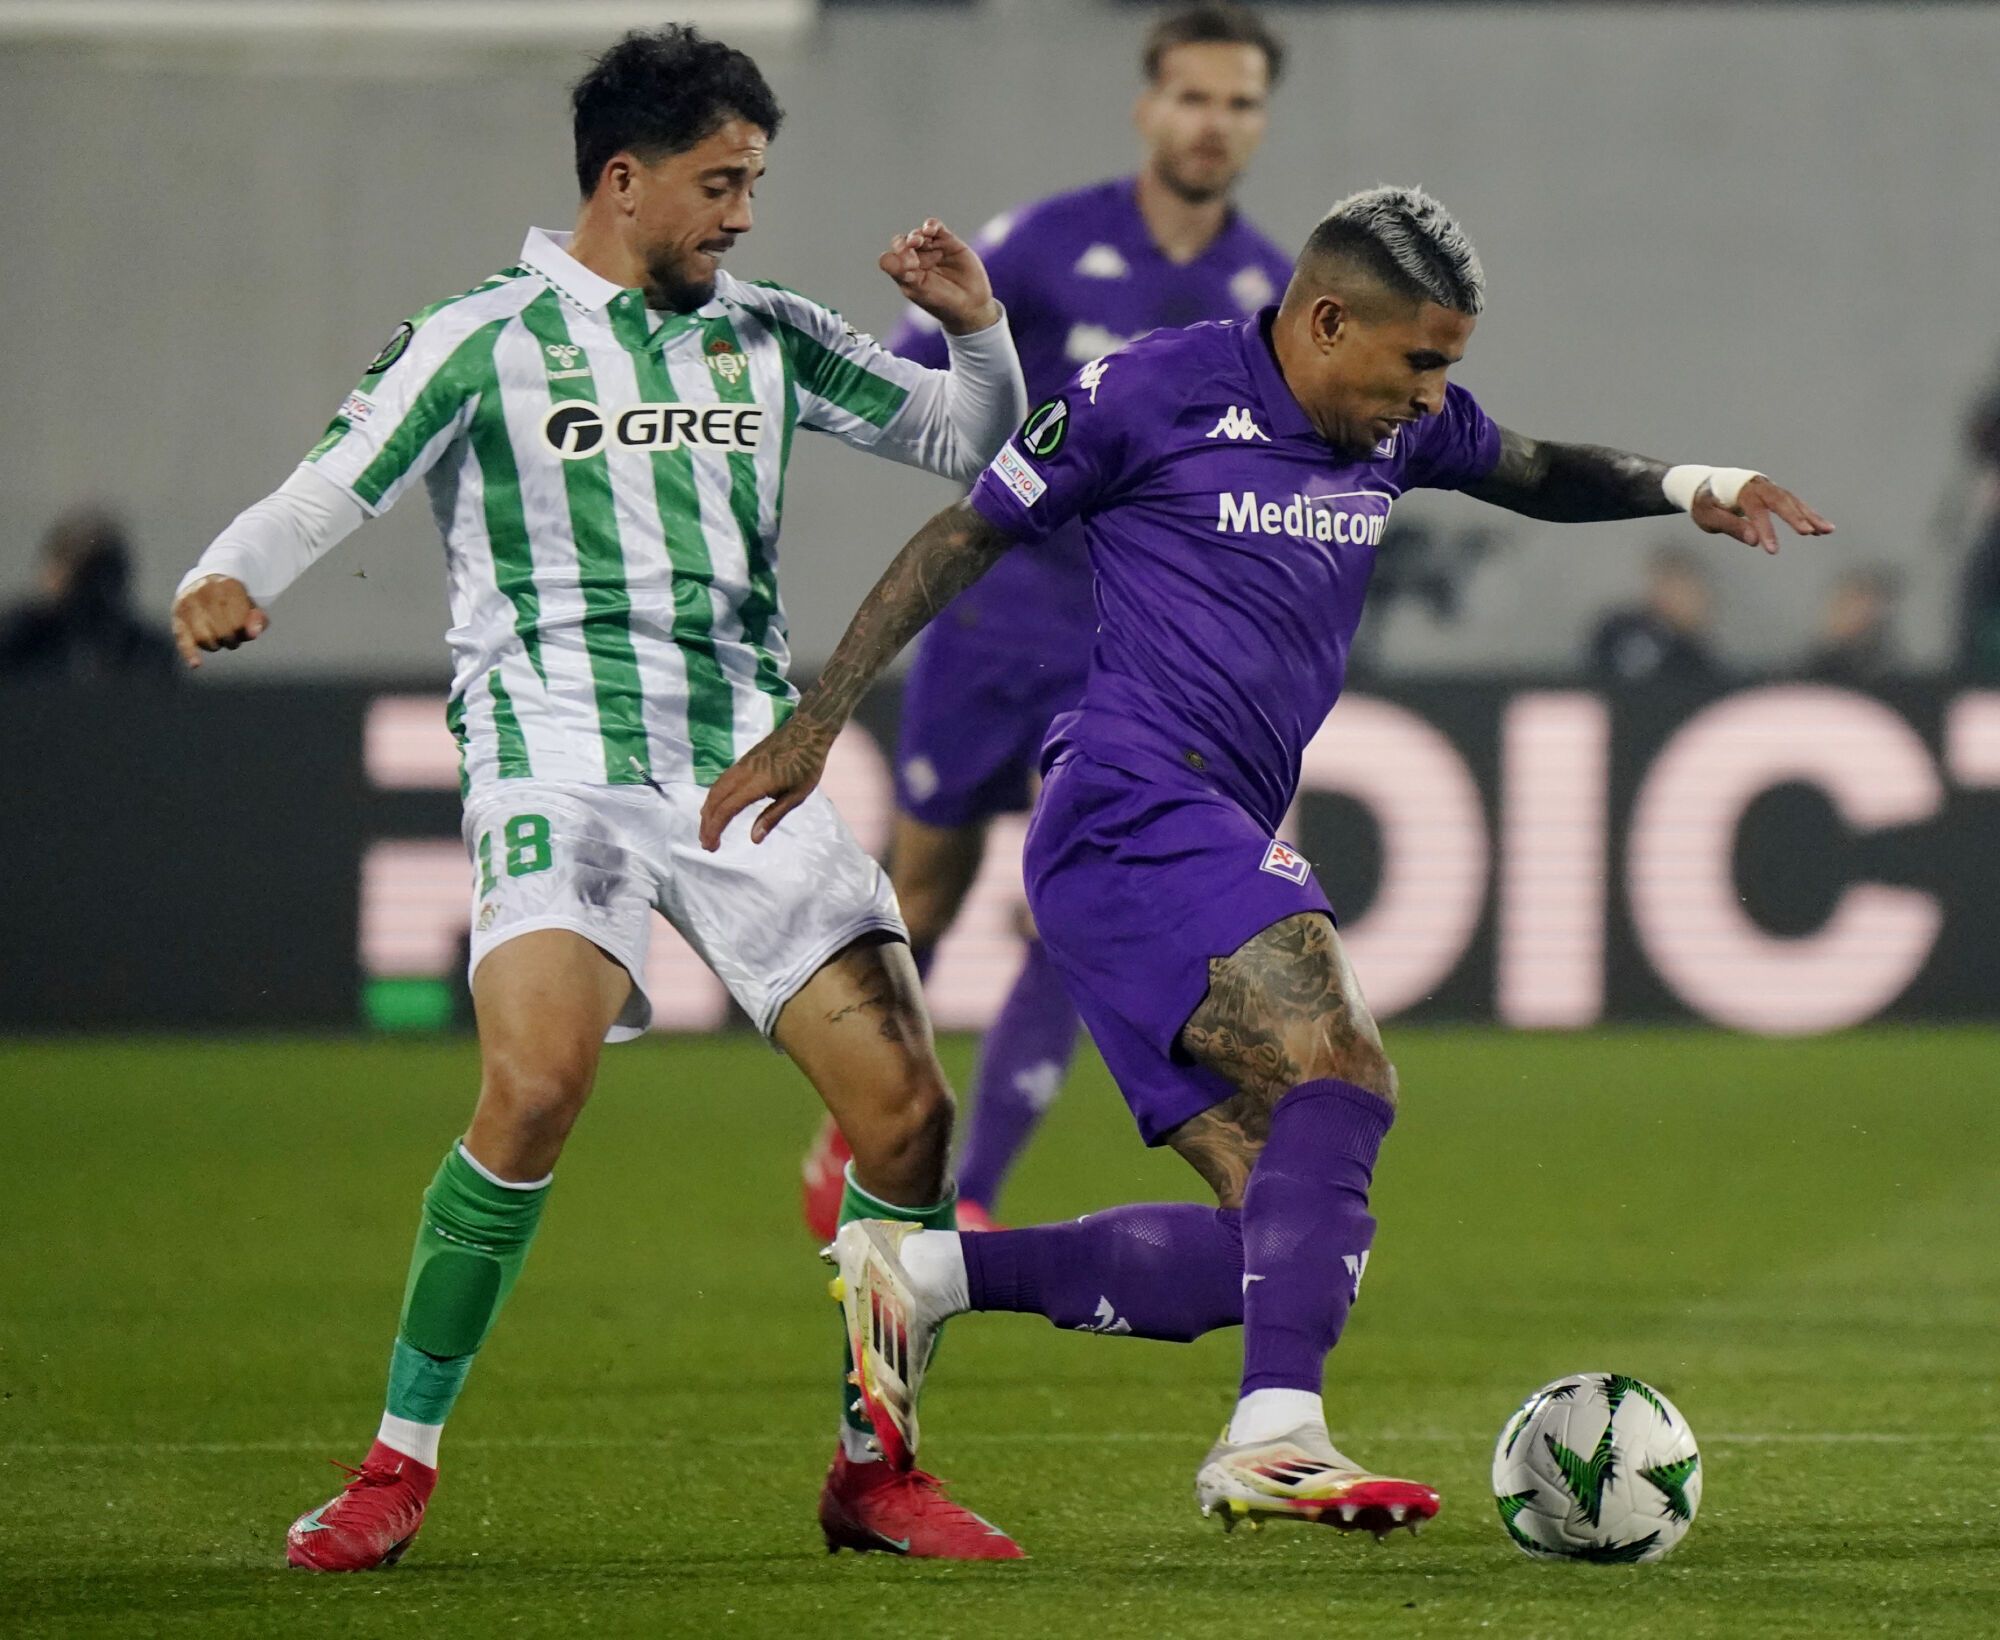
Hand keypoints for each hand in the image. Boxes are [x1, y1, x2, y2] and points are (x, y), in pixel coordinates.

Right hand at [172, 575, 267, 668]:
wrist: (203, 582)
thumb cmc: (233, 600)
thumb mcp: (251, 605)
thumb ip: (258, 620)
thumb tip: (253, 634)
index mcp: (228, 586)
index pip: (239, 621)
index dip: (244, 632)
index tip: (244, 631)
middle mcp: (206, 591)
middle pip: (223, 632)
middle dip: (231, 640)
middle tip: (232, 637)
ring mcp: (189, 603)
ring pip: (205, 638)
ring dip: (215, 645)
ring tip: (218, 639)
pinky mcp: (177, 615)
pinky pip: (183, 637)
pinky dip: (190, 652)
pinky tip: (196, 664)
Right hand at [698, 716, 834, 849]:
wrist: (807, 730)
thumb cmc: (806, 765)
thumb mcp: (796, 795)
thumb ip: (773, 816)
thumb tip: (754, 839)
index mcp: (756, 784)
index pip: (727, 809)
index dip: (715, 828)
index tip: (712, 846)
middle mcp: (743, 773)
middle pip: (715, 799)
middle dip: (707, 823)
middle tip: (706, 844)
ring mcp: (741, 765)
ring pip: (715, 789)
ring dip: (708, 810)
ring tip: (707, 829)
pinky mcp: (743, 761)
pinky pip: (721, 781)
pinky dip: (714, 797)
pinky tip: (716, 806)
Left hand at [879, 218, 999, 336]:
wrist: (972, 304)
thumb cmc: (943, 302)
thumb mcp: (920, 291)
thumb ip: (902, 274)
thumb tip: (883, 259)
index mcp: (905, 272)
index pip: (891, 258)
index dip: (895, 258)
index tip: (908, 269)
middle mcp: (916, 258)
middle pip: (902, 243)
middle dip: (903, 246)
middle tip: (913, 261)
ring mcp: (932, 249)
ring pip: (918, 234)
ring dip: (915, 236)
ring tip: (917, 242)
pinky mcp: (948, 241)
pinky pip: (935, 227)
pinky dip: (930, 225)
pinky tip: (929, 230)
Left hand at [1691, 476, 1834, 554]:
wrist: (1705, 483)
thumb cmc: (1704, 504)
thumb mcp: (1708, 517)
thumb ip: (1730, 526)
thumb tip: (1753, 541)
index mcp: (1740, 490)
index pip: (1756, 511)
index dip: (1765, 530)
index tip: (1773, 550)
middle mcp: (1758, 486)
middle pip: (1780, 501)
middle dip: (1796, 517)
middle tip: (1809, 532)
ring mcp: (1769, 488)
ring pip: (1793, 501)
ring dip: (1810, 516)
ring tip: (1827, 531)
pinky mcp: (1775, 494)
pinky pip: (1794, 504)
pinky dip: (1808, 515)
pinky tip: (1821, 529)